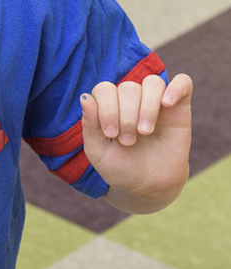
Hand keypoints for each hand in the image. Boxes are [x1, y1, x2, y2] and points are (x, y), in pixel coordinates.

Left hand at [81, 73, 192, 213]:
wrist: (149, 186)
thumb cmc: (120, 167)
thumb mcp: (98, 151)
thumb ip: (90, 125)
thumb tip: (85, 97)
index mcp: (109, 105)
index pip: (105, 89)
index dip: (107, 109)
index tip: (111, 134)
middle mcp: (132, 99)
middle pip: (128, 87)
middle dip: (127, 116)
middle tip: (128, 141)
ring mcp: (156, 101)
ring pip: (153, 83)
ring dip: (147, 107)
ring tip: (145, 132)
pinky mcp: (180, 107)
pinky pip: (183, 82)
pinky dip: (176, 88)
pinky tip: (167, 104)